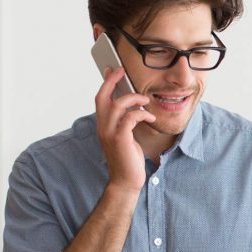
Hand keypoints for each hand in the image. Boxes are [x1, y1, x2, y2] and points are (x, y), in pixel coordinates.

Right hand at [95, 67, 155, 193]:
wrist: (126, 180)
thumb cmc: (128, 158)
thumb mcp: (125, 136)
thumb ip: (125, 122)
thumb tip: (134, 106)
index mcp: (103, 124)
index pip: (100, 98)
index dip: (106, 83)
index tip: (114, 70)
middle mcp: (102, 126)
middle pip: (103, 97)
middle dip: (112, 81)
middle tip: (122, 70)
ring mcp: (110, 133)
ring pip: (118, 105)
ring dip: (134, 99)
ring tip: (146, 101)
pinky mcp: (120, 139)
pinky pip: (130, 118)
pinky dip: (141, 114)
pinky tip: (151, 118)